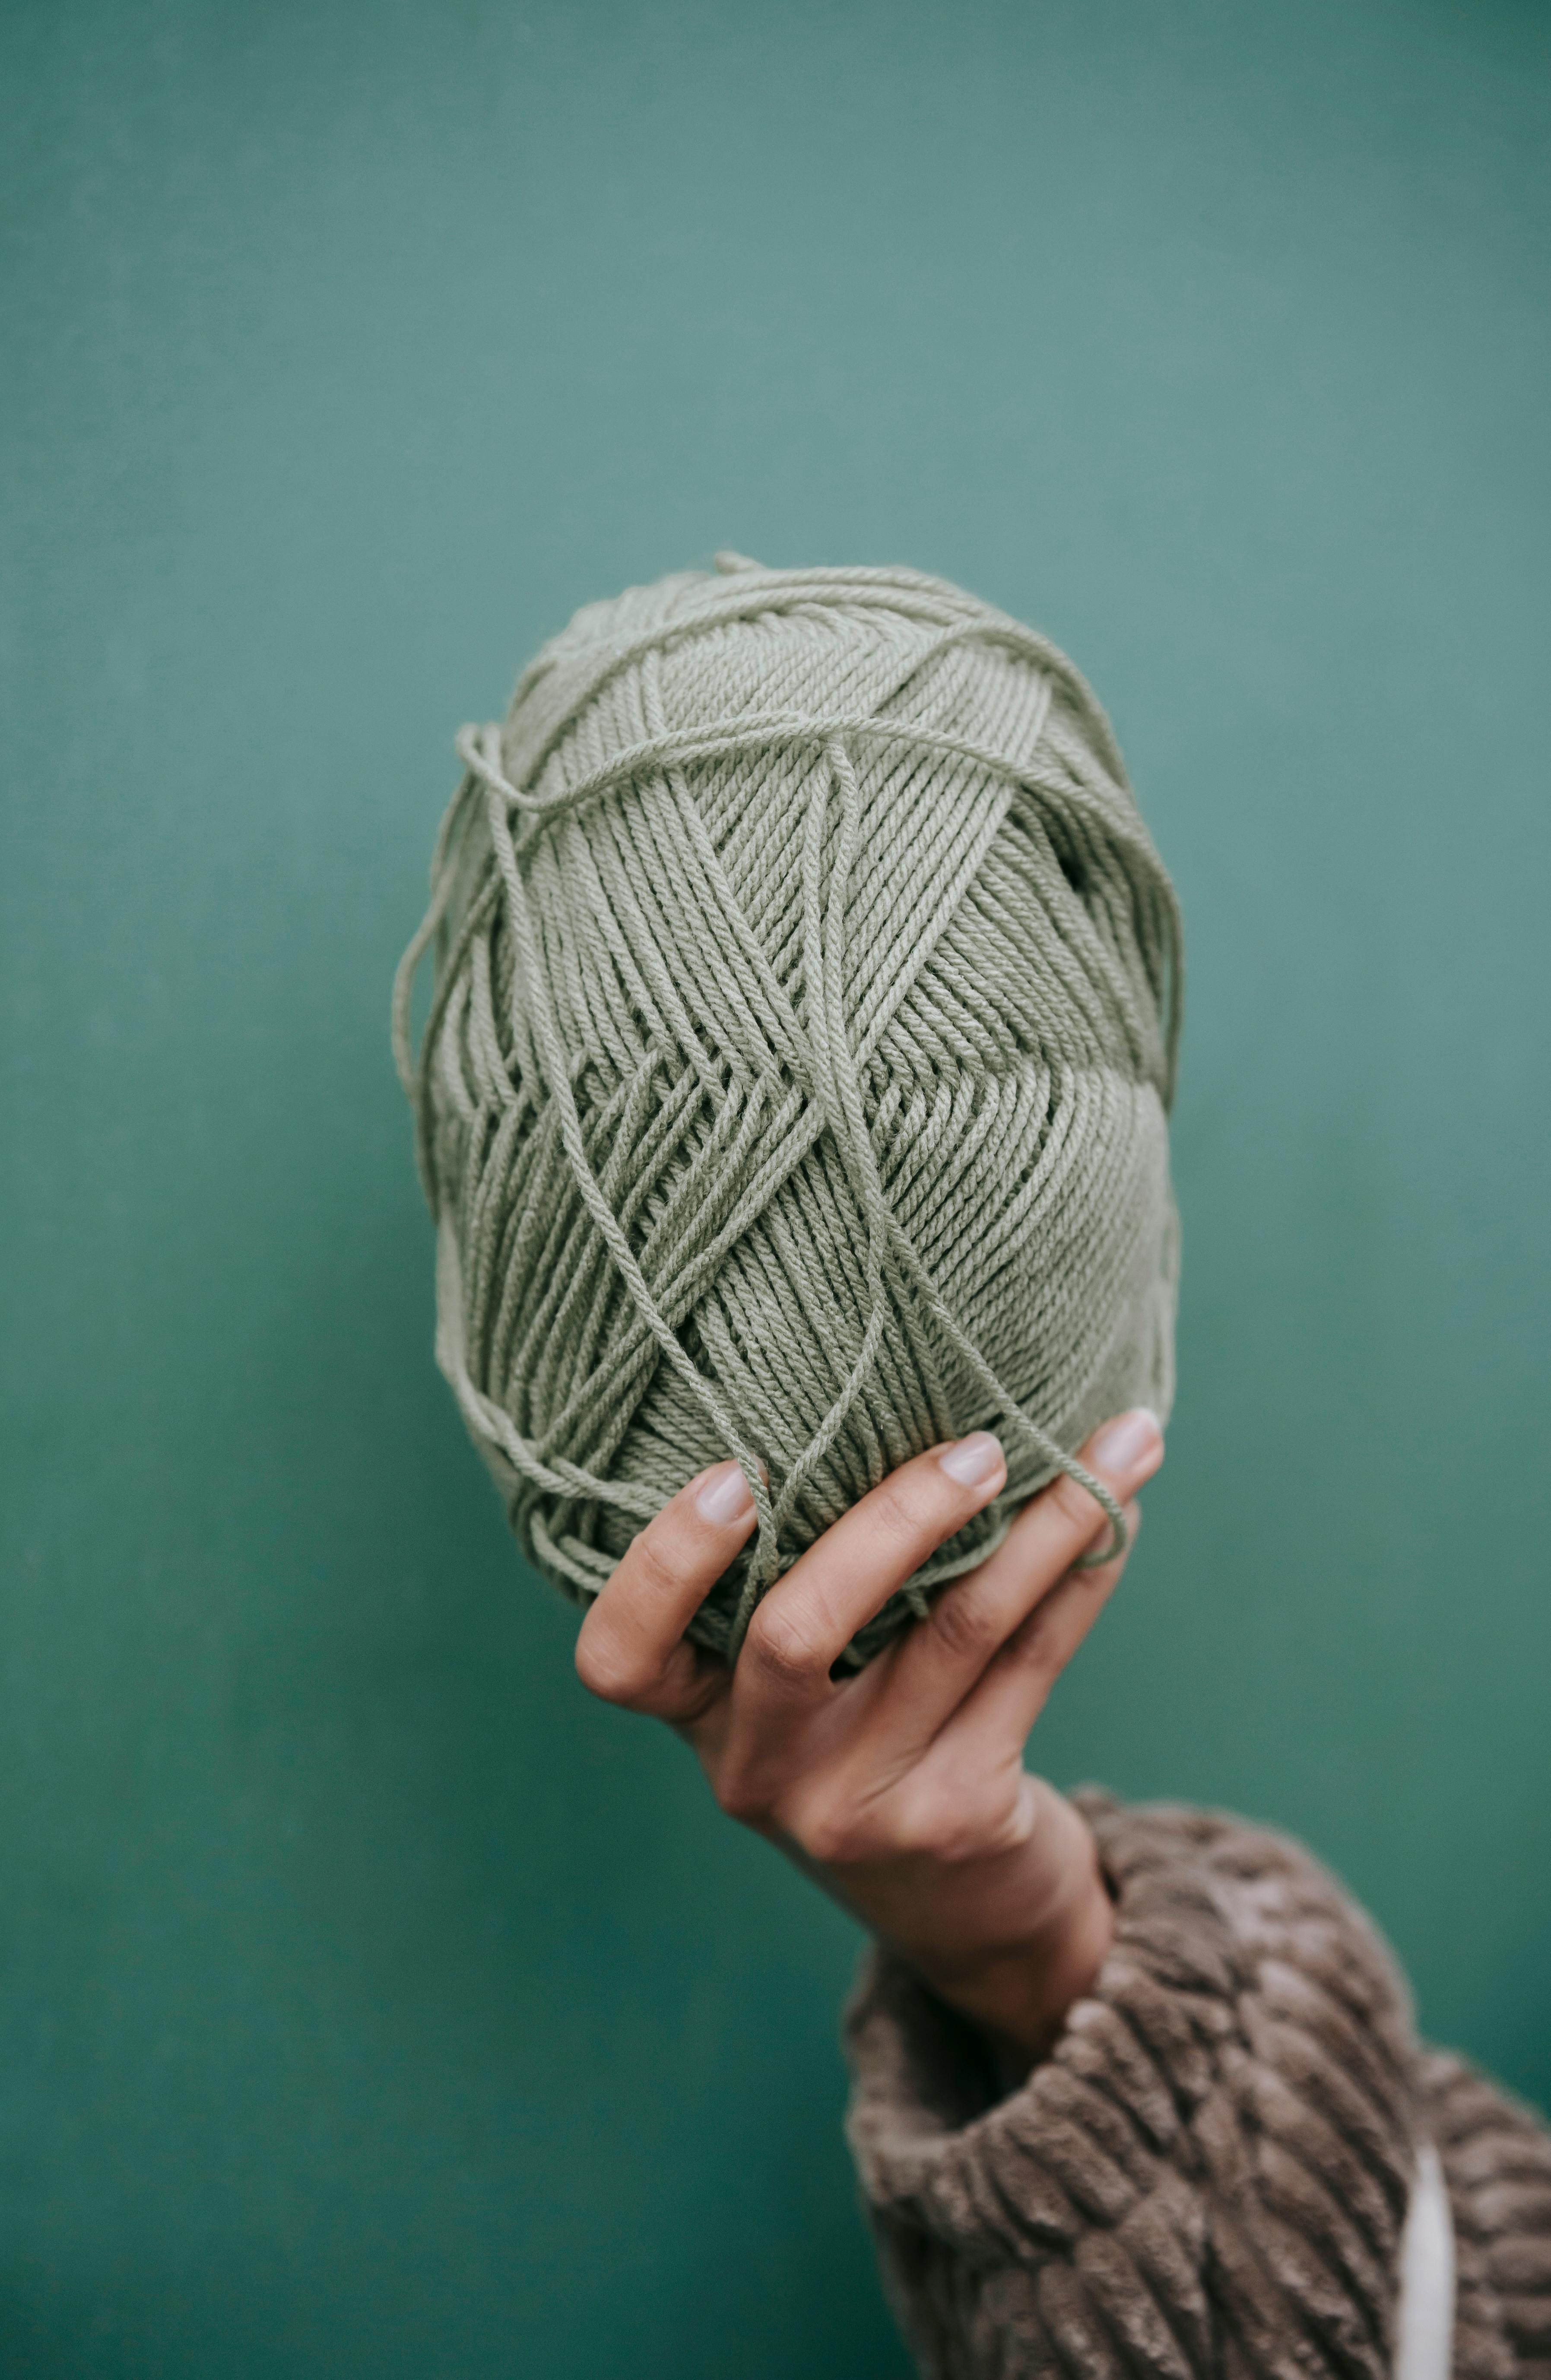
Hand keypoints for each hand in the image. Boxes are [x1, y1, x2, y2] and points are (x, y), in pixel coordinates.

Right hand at [575, 1410, 1163, 2071]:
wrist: (963, 1917)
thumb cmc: (868, 1751)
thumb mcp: (805, 1701)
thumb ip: (811, 1593)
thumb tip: (890, 1397)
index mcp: (705, 1723)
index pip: (624, 1660)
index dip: (662, 1567)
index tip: (728, 1472)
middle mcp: (764, 1772)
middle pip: (797, 1631)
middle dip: (893, 1519)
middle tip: (977, 1444)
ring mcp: (861, 1805)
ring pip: (956, 1630)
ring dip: (1044, 1524)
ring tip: (1115, 1444)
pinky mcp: (961, 1817)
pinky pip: (1032, 1663)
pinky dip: (1082, 1574)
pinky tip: (1121, 1509)